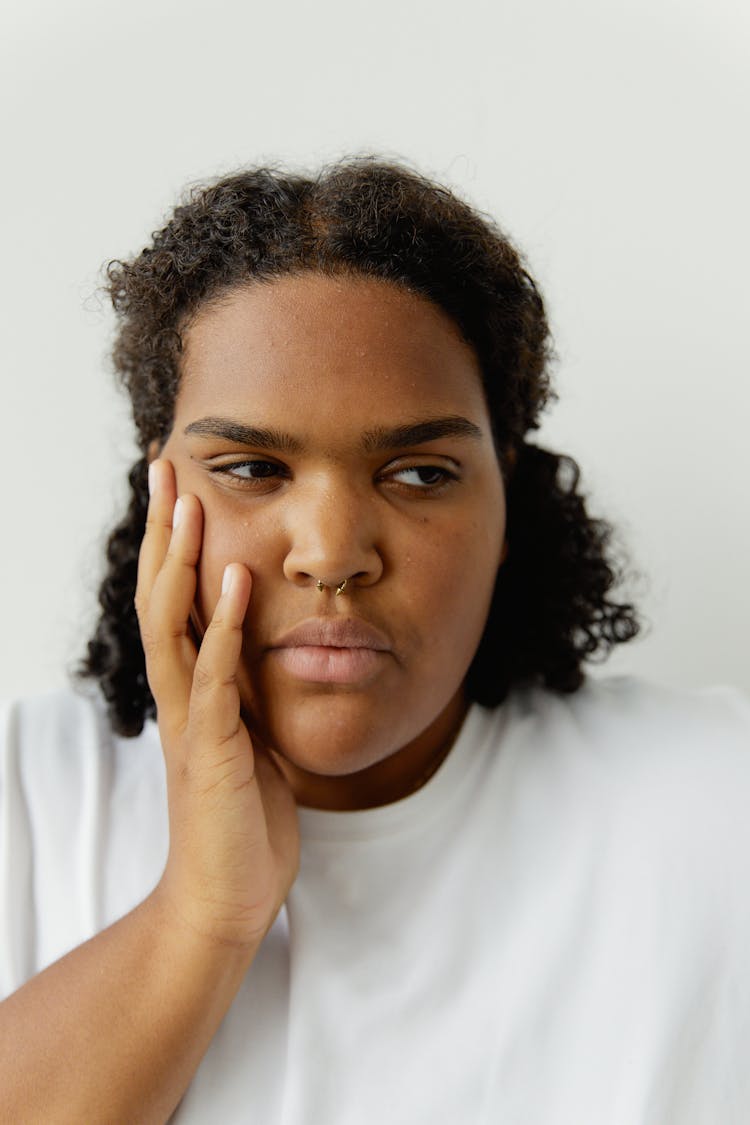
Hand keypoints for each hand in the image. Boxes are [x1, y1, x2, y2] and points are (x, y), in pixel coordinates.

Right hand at [136, 459, 299, 949]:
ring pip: (173, 624)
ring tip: (190, 500)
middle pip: (159, 593)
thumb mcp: (251, 736)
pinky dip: (225, 626)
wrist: (227, 894)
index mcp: (191, 686)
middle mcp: (181, 693)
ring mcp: (191, 719)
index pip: (172, 597)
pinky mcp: (213, 749)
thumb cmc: (243, 816)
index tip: (177, 482)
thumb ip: (248, 690)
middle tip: (163, 462)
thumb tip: (266, 649)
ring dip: (180, 560)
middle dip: (162, 528)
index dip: (172, 540)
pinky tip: (237, 578)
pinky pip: (216, 677)